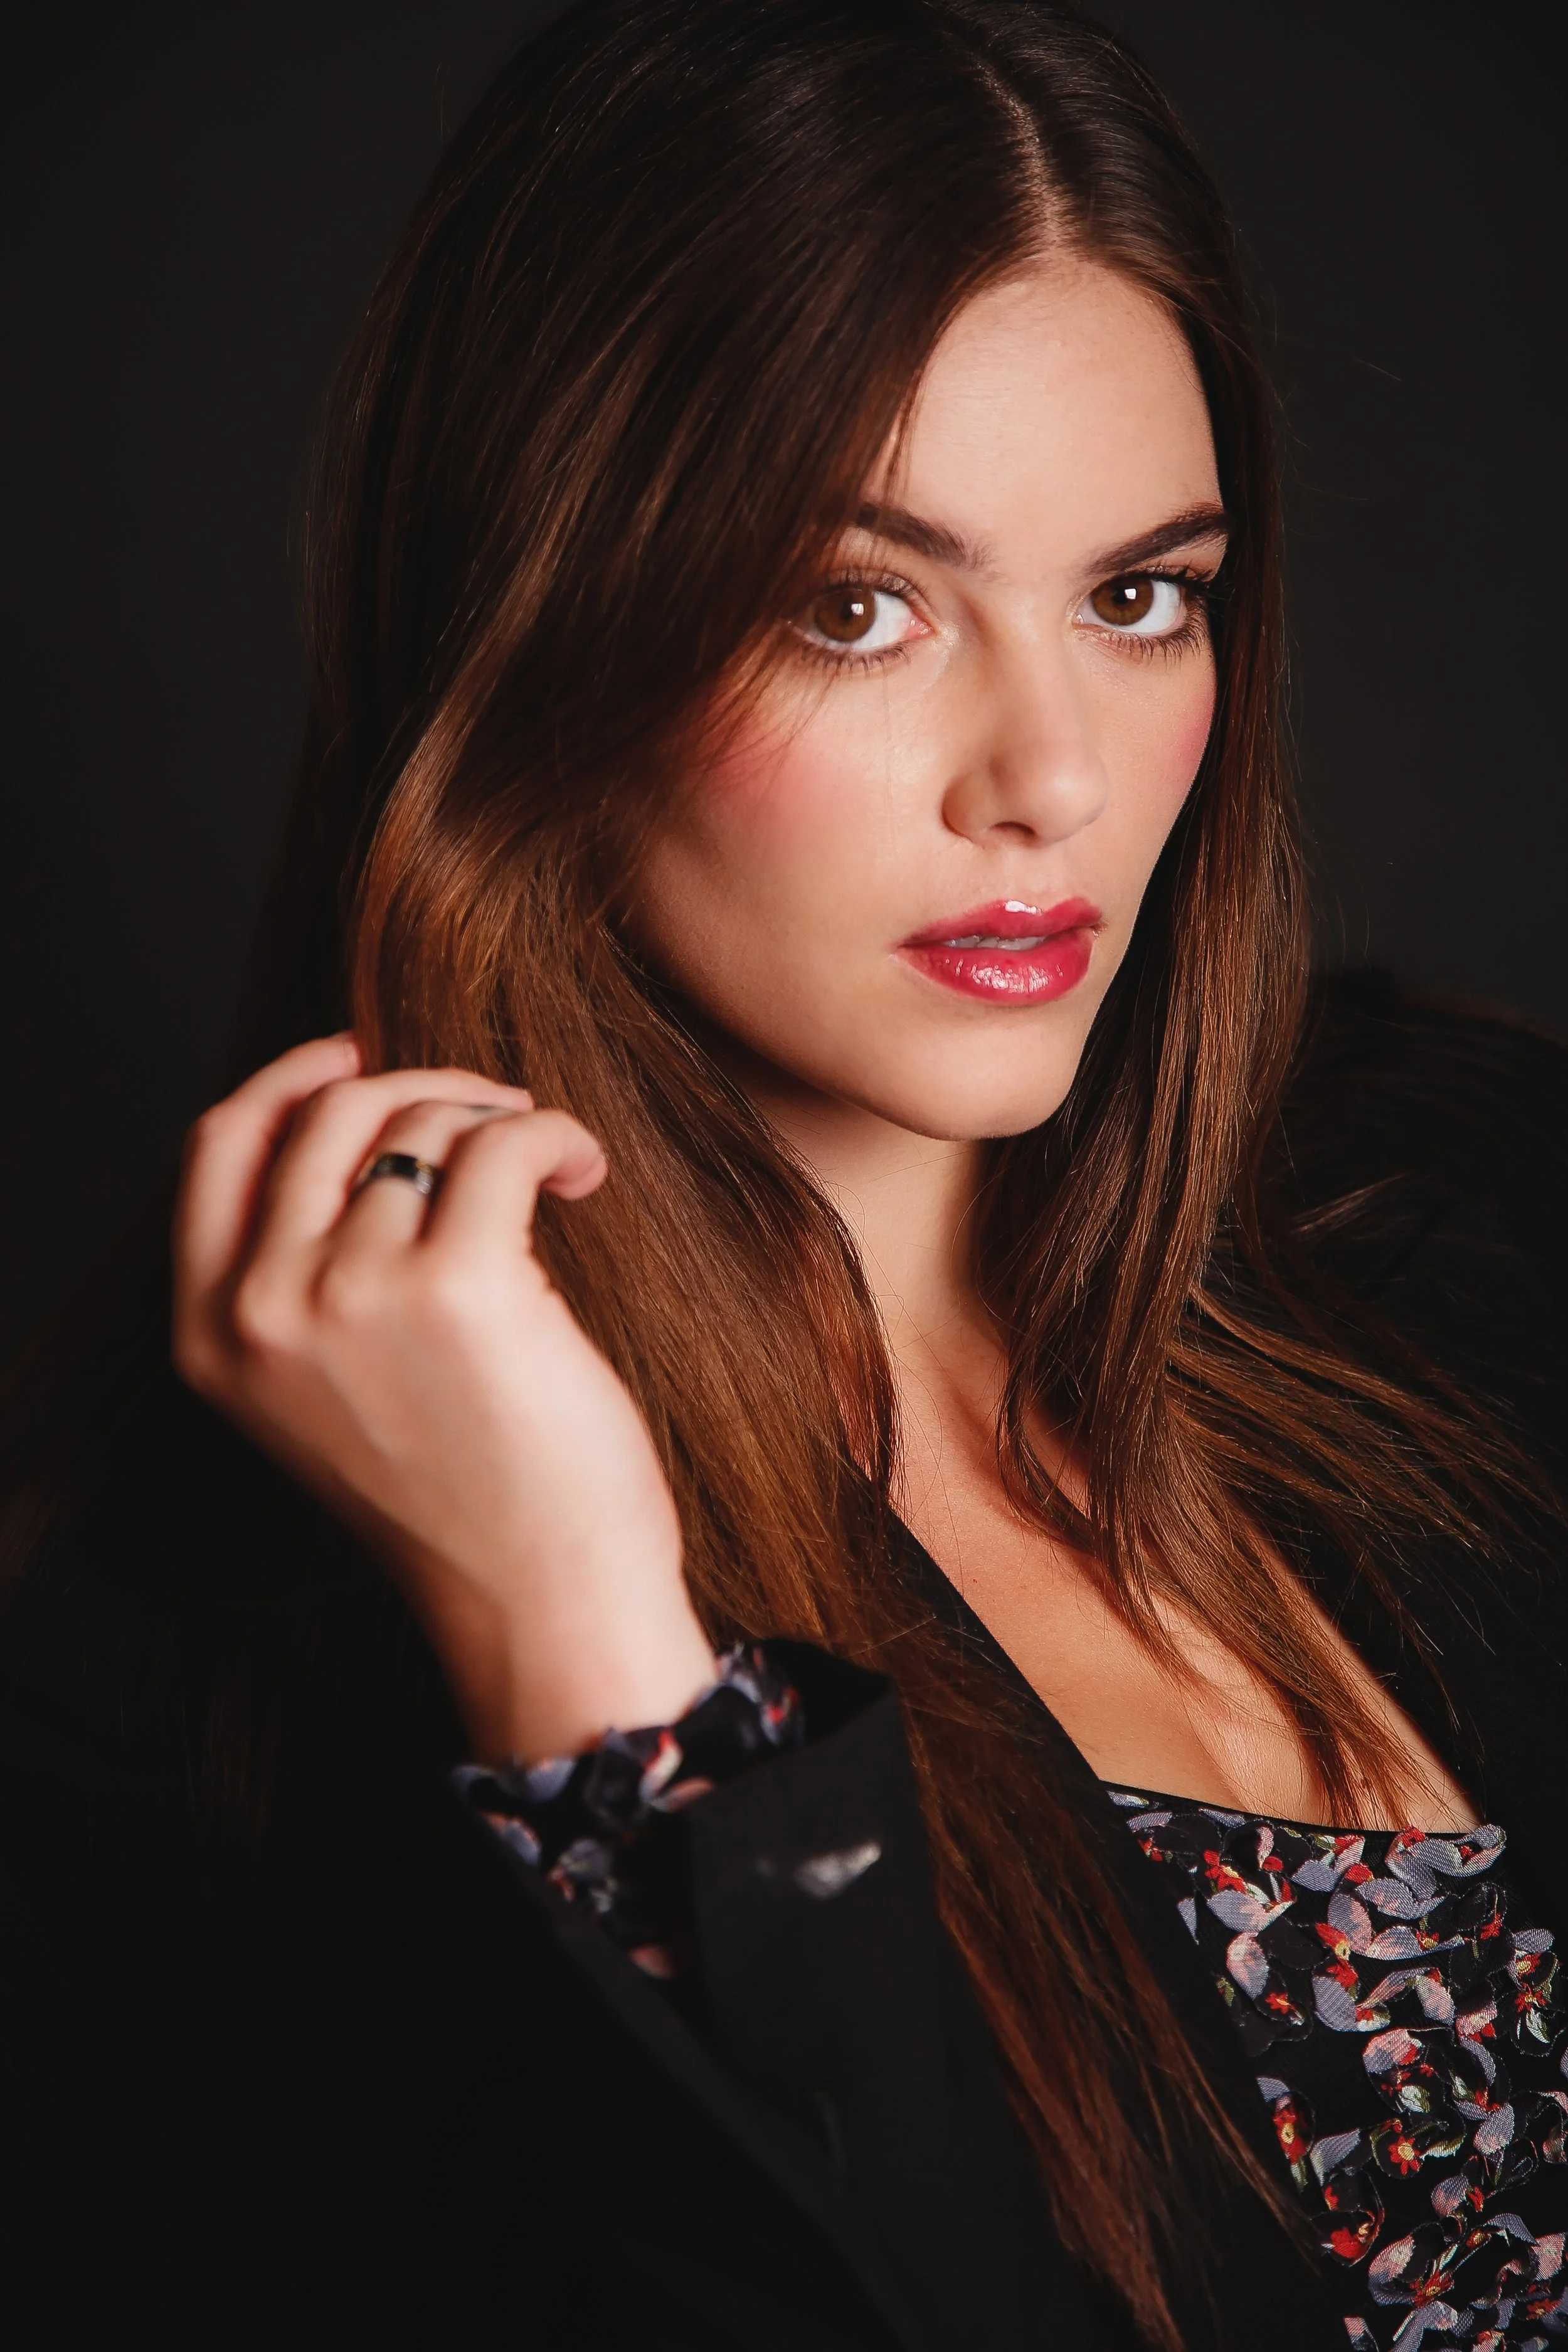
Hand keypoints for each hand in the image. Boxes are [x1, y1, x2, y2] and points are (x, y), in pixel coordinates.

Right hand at [173, 1036, 715, 1761]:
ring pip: (422, 1123)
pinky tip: (583, 1172)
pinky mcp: (460, 1286)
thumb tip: (358, 1120)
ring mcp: (353, 1296)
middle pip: (323, 1113)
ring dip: (501, 1119)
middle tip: (495, 1111)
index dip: (291, 1077)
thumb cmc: (462, 1495)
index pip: (218, 1146)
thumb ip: (306, 1277)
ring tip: (553, 1163)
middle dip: (418, 1084)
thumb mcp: (329, 1390)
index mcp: (212, 1337)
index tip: (362, 1054)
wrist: (539, 1601)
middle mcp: (264, 1312)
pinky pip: (504, 1144)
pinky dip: (554, 1135)